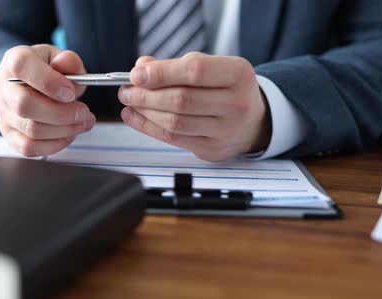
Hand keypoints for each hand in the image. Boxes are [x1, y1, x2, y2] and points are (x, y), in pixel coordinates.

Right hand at [0, 44, 95, 156]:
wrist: (27, 84)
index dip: (48, 82)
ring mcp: (4, 113)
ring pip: (31, 130)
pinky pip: (29, 147)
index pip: (22, 67)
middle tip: (83, 112)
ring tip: (82, 122)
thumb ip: (68, 60)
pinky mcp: (9, 134)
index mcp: (13, 60)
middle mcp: (4, 87)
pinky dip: (54, 145)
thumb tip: (67, 63)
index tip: (70, 93)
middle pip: (25, 105)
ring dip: (64, 130)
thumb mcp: (59, 58)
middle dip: (62, 113)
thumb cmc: (45, 70)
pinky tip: (68, 135)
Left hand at [118, 53, 270, 161]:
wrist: (254, 122)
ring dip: (145, 111)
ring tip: (130, 101)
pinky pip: (172, 139)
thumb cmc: (227, 90)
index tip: (137, 74)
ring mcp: (225, 130)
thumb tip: (141, 67)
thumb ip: (176, 66)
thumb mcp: (212, 68)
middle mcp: (236, 103)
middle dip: (146, 94)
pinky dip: (148, 127)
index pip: (195, 71)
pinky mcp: (211, 149)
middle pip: (181, 99)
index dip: (161, 72)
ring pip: (174, 122)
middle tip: (126, 89)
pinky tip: (134, 117)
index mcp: (238, 74)